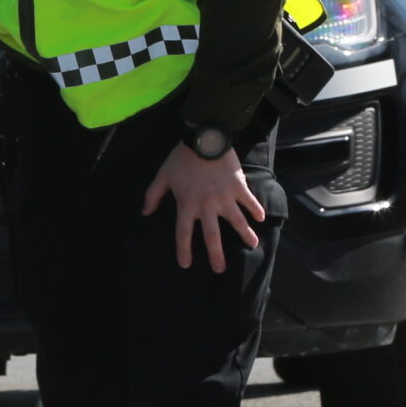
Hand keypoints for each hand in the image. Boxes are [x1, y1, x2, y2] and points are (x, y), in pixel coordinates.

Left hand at [142, 142, 266, 272]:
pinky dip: (256, 210)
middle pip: (212, 236)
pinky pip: (249, 201)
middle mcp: (207, 205)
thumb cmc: (181, 157)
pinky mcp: (238, 186)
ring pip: (237, 222)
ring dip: (245, 235)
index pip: (183, 234)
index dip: (183, 250)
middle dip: (216, 255)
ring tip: (253, 246)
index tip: (186, 264)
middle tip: (219, 269)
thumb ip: (153, 195)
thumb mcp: (163, 175)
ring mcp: (224, 197)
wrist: (204, 137)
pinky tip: (261, 219)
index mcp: (187, 204)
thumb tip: (144, 212)